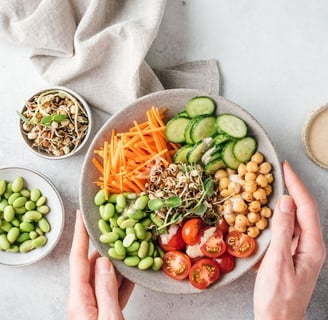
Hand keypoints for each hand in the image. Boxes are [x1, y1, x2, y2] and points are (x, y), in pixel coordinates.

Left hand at [68, 210, 133, 319]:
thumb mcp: (108, 318)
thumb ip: (106, 289)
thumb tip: (105, 262)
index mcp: (80, 300)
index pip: (77, 259)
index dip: (80, 234)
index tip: (81, 216)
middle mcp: (84, 300)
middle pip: (93, 265)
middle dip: (106, 246)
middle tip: (117, 229)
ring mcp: (94, 307)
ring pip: (105, 276)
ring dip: (117, 263)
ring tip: (130, 246)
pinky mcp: (105, 313)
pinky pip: (113, 290)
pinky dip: (123, 280)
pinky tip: (133, 272)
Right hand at [254, 161, 325, 319]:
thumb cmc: (278, 297)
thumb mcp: (278, 262)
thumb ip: (282, 231)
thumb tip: (284, 202)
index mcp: (312, 246)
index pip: (306, 207)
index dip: (296, 185)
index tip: (285, 168)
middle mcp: (309, 245)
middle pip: (302, 210)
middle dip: (291, 189)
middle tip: (276, 173)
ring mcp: (299, 250)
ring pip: (292, 219)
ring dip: (282, 202)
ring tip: (270, 187)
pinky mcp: (289, 254)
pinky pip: (284, 229)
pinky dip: (275, 217)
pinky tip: (265, 213)